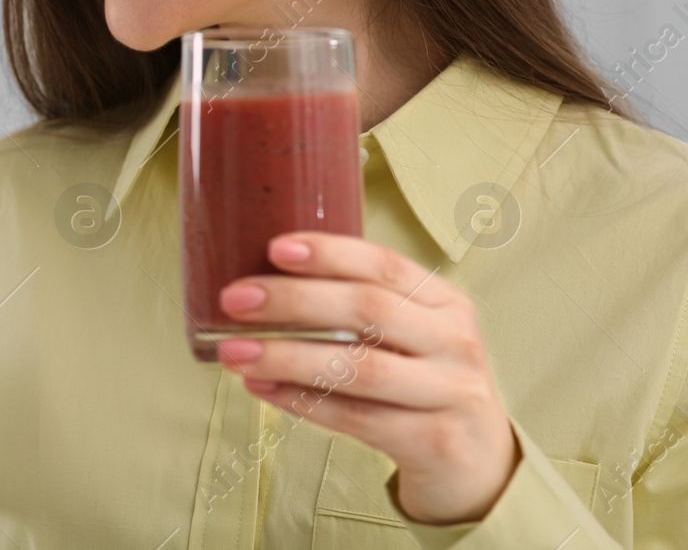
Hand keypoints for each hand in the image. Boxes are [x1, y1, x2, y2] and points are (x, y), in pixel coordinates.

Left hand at [213, 232, 518, 524]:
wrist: (480, 466)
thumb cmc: (421, 384)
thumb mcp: (409, 337)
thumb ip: (357, 308)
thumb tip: (261, 284)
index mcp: (445, 302)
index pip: (385, 265)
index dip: (330, 253)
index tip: (274, 248)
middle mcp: (455, 342)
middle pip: (370, 311)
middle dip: (295, 301)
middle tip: (234, 299)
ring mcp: (451, 393)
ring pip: (361, 368)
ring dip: (288, 357)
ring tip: (234, 351)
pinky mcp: (436, 441)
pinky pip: (358, 419)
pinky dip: (303, 402)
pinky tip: (262, 389)